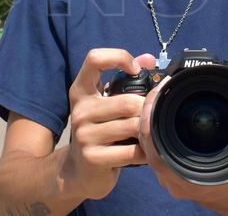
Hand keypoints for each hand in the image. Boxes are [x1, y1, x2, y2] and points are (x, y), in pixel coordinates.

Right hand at [63, 48, 156, 199]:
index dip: (120, 57)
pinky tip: (144, 152)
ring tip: (147, 133)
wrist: (77, 171)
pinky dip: (145, 152)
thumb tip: (149, 59)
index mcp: (81, 91)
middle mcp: (80, 110)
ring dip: (147, 131)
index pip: (95, 59)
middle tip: (150, 116)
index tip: (135, 69)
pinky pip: (133, 151)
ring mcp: (84, 135)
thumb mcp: (105, 103)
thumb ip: (126, 78)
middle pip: (128, 102)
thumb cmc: (98, 131)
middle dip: (147, 110)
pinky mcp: (93, 158)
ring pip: (133, 125)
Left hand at [137, 80, 227, 214]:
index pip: (155, 147)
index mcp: (189, 176)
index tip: (157, 93)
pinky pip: (155, 149)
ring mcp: (169, 179)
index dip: (150, 118)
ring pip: (149, 146)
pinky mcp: (169, 173)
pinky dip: (156, 129)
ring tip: (159, 95)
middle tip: (159, 88)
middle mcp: (174, 180)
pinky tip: (162, 112)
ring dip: (151, 120)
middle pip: (147, 142)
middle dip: (149, 112)